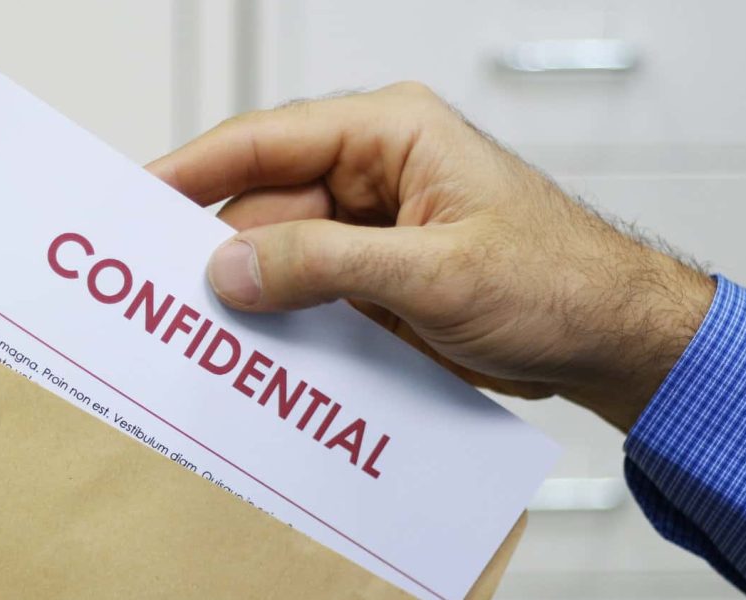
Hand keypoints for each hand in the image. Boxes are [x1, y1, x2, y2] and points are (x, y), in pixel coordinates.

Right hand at [146, 83, 715, 431]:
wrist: (609, 339)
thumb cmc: (558, 281)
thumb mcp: (436, 272)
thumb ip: (328, 265)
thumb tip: (234, 266)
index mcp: (391, 135)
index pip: (267, 141)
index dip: (193, 169)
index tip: (137, 197)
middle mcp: (372, 172)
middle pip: (262, 203)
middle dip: (215, 248)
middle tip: (159, 291)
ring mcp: (369, 227)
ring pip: (279, 253)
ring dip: (248, 292)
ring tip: (198, 329)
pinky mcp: (373, 276)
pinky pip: (306, 291)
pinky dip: (279, 319)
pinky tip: (254, 348)